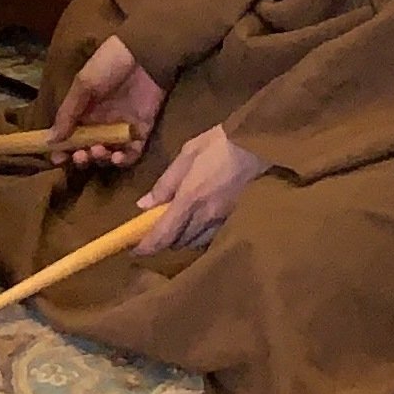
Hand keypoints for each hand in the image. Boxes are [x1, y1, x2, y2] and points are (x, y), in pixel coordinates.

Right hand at [48, 34, 164, 169]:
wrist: (145, 54)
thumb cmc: (109, 64)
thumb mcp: (83, 85)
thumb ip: (68, 114)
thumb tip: (50, 140)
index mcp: (84, 110)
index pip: (70, 136)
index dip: (63, 150)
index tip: (57, 159)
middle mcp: (101, 122)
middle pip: (87, 148)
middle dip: (81, 157)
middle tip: (80, 156)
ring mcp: (121, 128)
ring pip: (107, 153)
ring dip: (100, 158)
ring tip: (98, 150)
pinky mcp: (140, 132)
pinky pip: (131, 153)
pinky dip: (123, 160)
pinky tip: (116, 157)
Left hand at [135, 126, 258, 252]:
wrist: (258, 146)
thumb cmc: (219, 144)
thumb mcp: (187, 154)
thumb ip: (165, 183)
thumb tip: (144, 205)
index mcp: (189, 199)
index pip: (163, 234)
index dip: (147, 246)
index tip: (135, 250)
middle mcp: (205, 217)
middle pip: (179, 243)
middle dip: (165, 239)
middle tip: (159, 226)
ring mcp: (222, 221)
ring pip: (195, 243)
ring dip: (183, 238)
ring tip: (179, 223)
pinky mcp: (234, 220)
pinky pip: (211, 237)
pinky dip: (200, 235)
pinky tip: (199, 221)